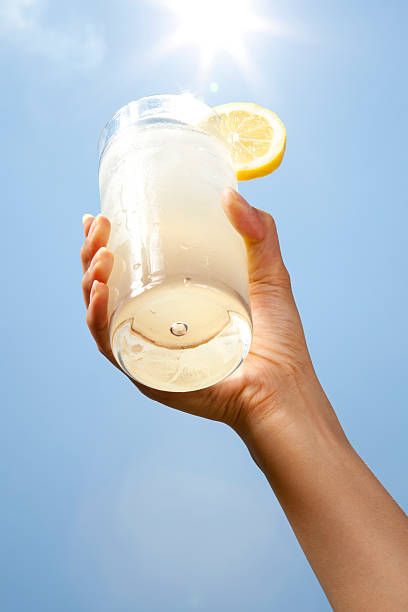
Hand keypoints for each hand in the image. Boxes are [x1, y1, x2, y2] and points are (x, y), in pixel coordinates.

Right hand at [80, 188, 314, 432]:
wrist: (283, 388)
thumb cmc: (277, 340)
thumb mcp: (269, 274)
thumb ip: (259, 232)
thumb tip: (230, 193)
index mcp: (171, 304)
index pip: (127, 271)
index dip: (105, 244)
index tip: (100, 217)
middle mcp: (153, 325)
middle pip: (105, 287)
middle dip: (92, 253)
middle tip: (99, 227)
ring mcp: (147, 348)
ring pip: (100, 313)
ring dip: (89, 280)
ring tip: (100, 253)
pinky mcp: (147, 371)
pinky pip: (110, 345)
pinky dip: (97, 318)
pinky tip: (98, 292)